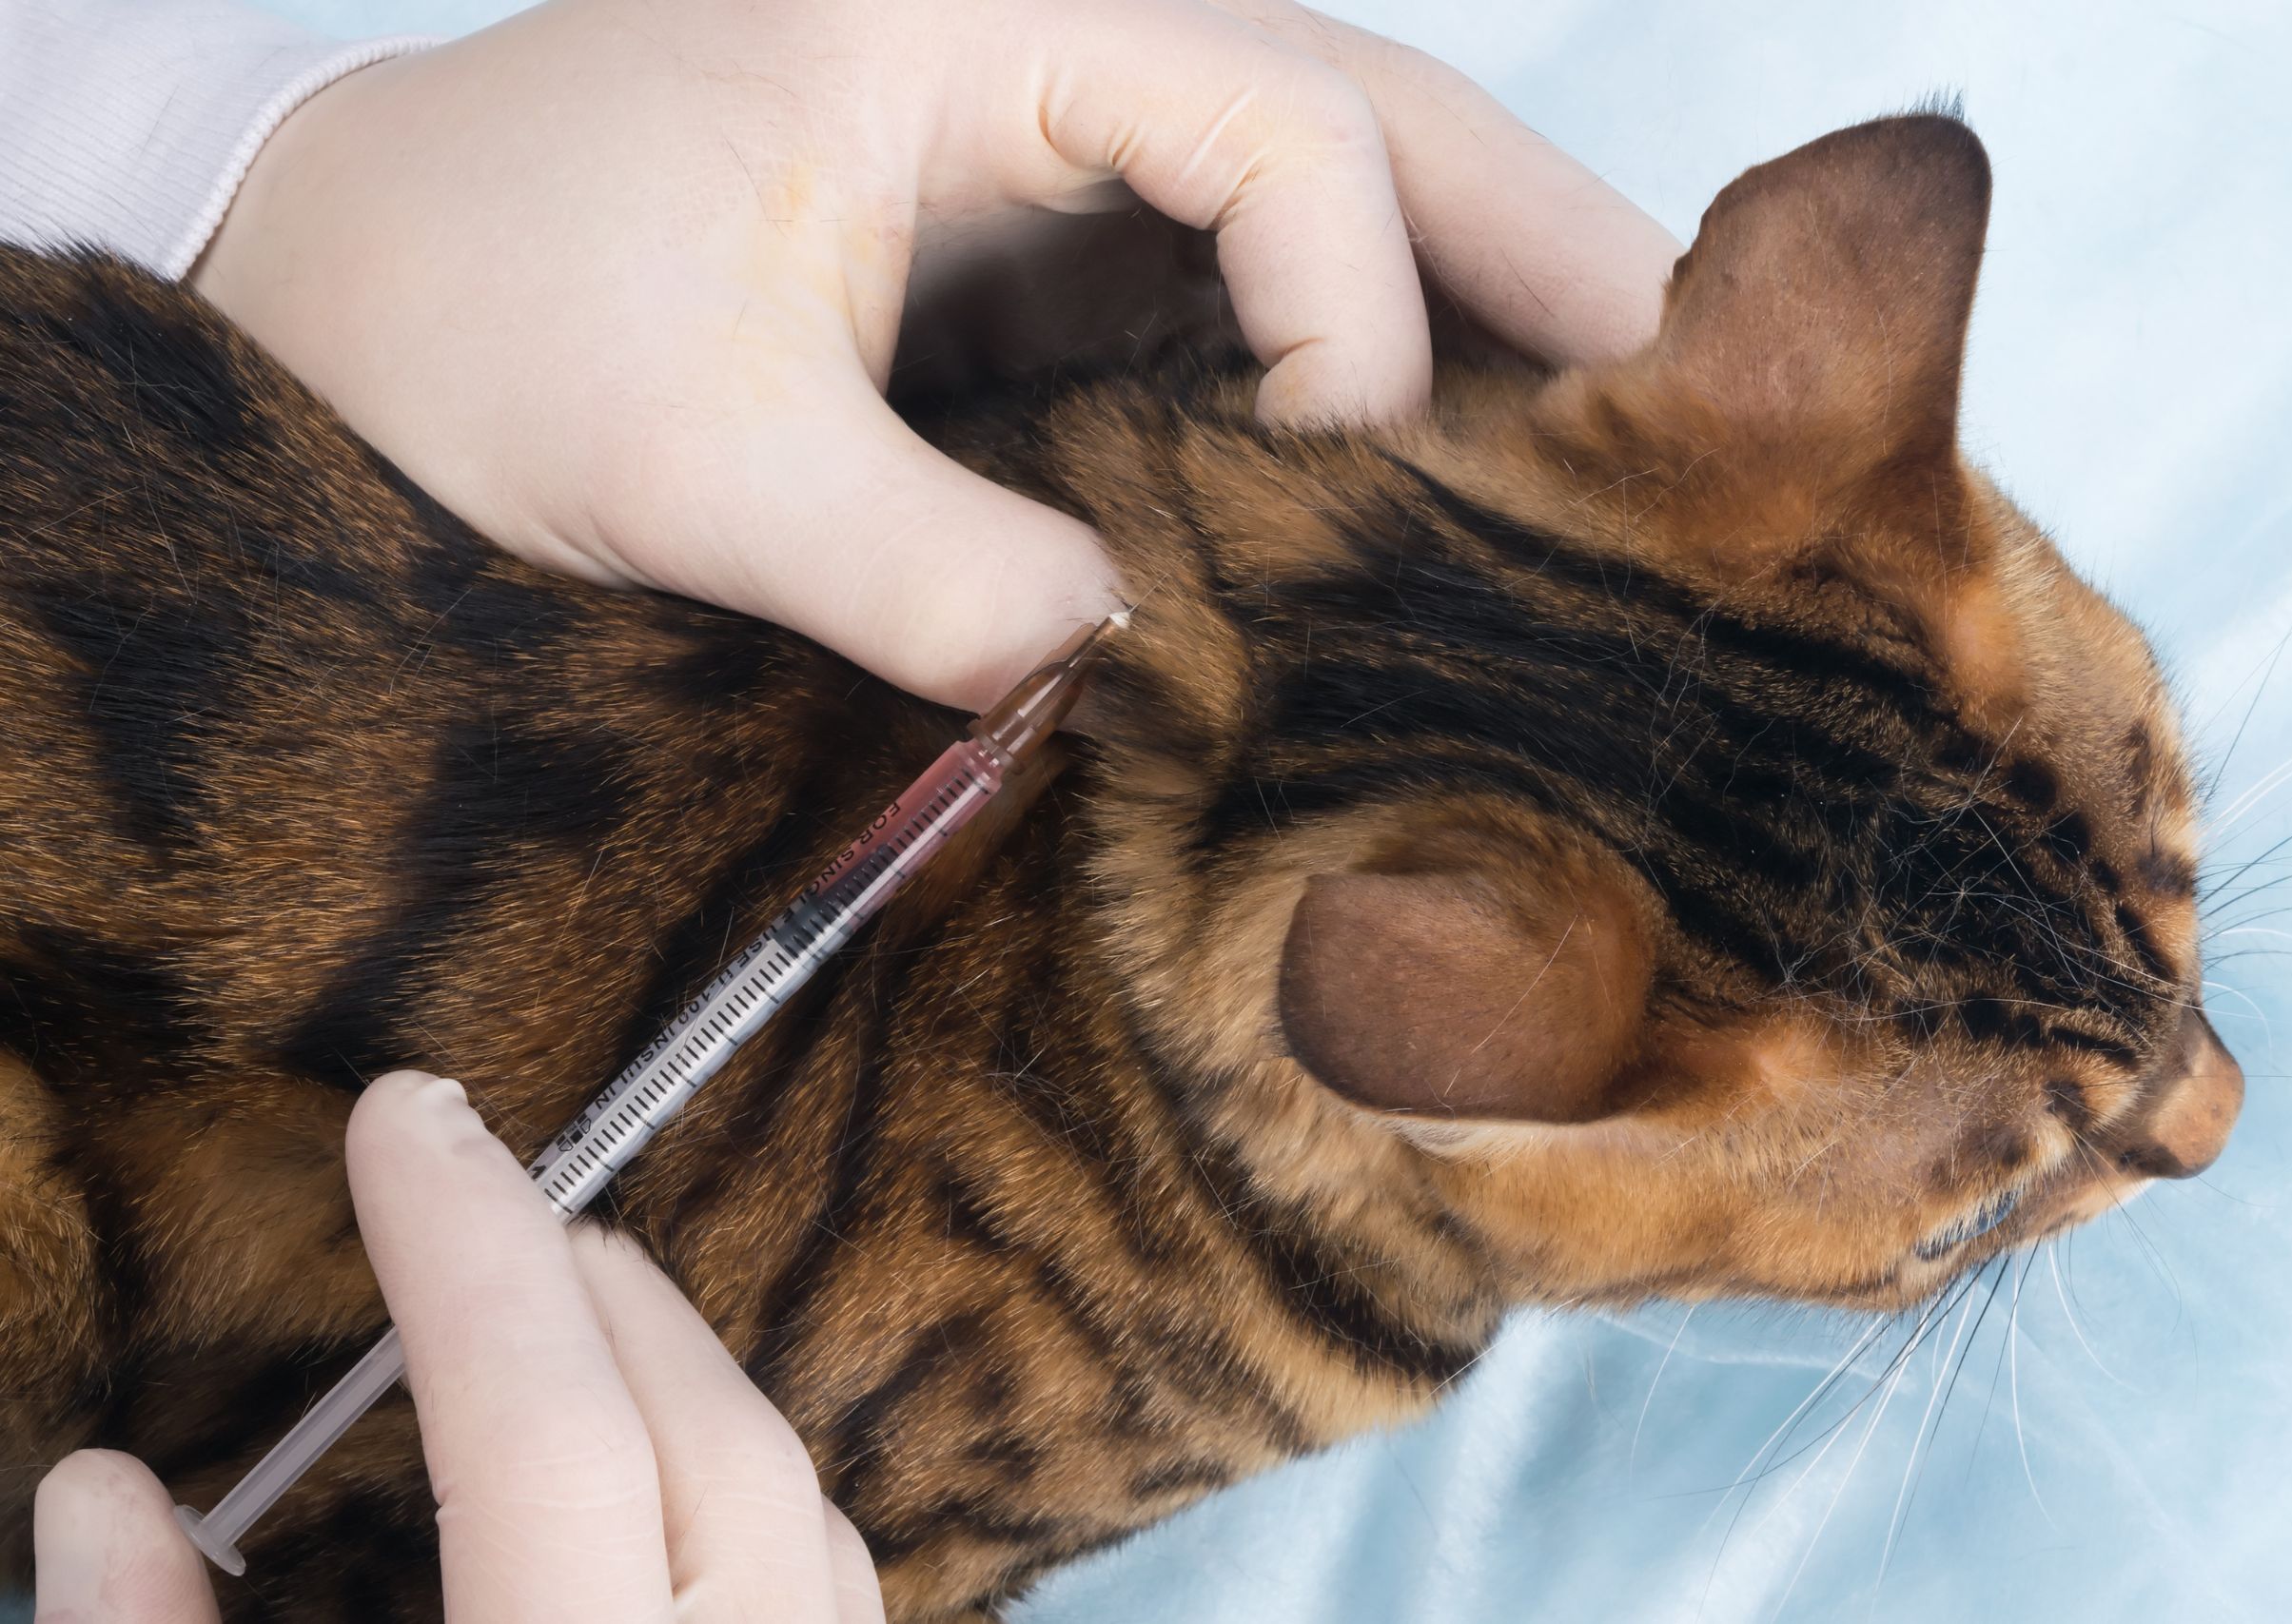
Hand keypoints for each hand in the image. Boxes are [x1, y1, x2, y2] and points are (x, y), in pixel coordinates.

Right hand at [33, 1070, 882, 1621]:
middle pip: (709, 1438)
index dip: (468, 1257)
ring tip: (573, 1304)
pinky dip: (754, 1500)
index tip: (405, 1111)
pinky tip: (673, 1474)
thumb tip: (98, 1492)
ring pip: (803, 1506)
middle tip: (478, 1203)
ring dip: (687, 1380)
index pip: (542, 1432)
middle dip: (592, 1293)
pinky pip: (837, 1584)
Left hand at [191, 0, 1681, 708]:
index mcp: (977, 26)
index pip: (1281, 128)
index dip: (1359, 318)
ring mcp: (1055, 174)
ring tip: (1639, 459)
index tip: (1351, 516)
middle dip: (1550, 252)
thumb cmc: (465, 312)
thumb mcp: (674, 450)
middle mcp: (1051, 65)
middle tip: (1727, 398)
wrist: (347, 298)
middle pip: (1375, 118)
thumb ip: (911, 561)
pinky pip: (1249, 320)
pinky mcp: (1038, 286)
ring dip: (1488, 322)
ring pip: (1339, 209)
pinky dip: (1361, 402)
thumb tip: (1130, 678)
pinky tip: (1440, 511)